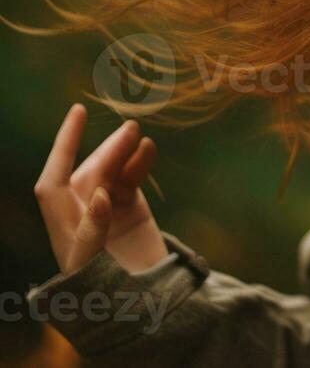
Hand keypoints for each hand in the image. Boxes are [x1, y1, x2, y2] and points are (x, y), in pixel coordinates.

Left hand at [34, 103, 167, 275]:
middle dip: (107, 149)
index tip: (78, 113)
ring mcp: (108, 208)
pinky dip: (140, 163)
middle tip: (131, 128)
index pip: (54, 178)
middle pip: (90, 170)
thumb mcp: (92, 264)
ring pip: (113, 170)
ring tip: (140, 136)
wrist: (141, 303)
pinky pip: (132, 178)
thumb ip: (93, 229)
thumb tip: (100, 194)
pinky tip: (148, 151)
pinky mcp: (131, 208)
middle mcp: (82, 212)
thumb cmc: (105, 290)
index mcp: (63, 225)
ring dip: (124, 152)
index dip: (63, 146)